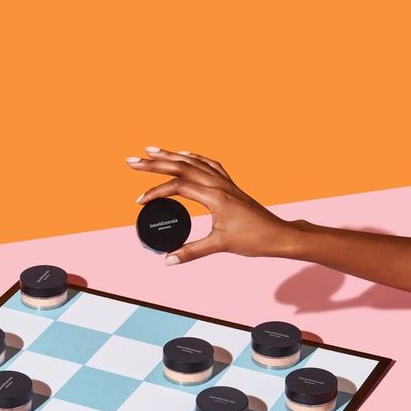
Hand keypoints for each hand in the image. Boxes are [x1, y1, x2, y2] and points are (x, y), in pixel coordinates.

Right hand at [127, 147, 292, 264]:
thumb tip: (168, 260)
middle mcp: (219, 184)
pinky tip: (184, 155)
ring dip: (170, 155)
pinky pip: (208, 165)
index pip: (178, 186)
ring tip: (151, 150)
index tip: (139, 202)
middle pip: (181, 166)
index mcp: (215, 196)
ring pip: (193, 162)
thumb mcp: (219, 246)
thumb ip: (191, 252)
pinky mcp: (229, 186)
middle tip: (132, 160)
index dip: (156, 192)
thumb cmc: (253, 239)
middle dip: (154, 163)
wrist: (277, 235)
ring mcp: (225, 183)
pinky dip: (192, 158)